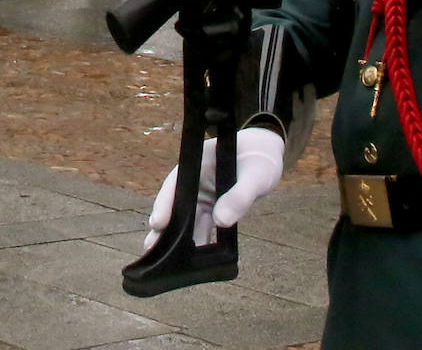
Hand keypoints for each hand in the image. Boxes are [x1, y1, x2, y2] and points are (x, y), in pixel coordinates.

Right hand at [145, 127, 284, 250]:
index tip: (157, 223)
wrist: (269, 157)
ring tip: (167, 263)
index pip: (177, 184)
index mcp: (200, 164)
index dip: (165, 203)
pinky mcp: (211, 209)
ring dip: (178, 241)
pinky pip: (201, 227)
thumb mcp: (256, 175)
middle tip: (152, 249)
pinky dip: (197, 241)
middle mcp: (196, 182)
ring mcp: (202, 197)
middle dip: (164, 229)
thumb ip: (240, 195)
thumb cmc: (261, 160)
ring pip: (187, 221)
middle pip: (176, 206)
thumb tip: (221, 221)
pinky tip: (193, 260)